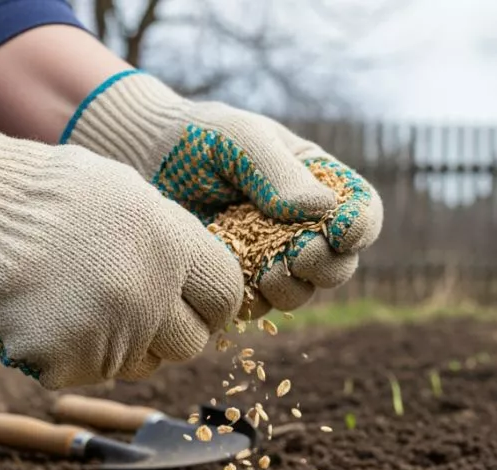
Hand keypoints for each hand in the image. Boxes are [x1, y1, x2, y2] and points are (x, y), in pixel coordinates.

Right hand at [0, 86, 243, 388]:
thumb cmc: (48, 194)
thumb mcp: (129, 195)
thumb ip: (174, 242)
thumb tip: (206, 285)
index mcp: (172, 245)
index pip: (225, 297)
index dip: (212, 302)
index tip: (194, 302)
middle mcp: (148, 294)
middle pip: (191, 342)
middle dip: (170, 332)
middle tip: (134, 308)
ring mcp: (106, 332)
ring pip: (141, 363)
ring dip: (121, 344)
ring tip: (80, 301)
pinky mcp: (65, 363)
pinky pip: (90, 373)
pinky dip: (72, 354)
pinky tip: (47, 316)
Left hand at [61, 70, 382, 317]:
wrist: (135, 159)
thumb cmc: (194, 137)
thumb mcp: (239, 138)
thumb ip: (278, 171)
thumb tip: (322, 211)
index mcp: (316, 184)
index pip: (361, 211)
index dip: (362, 227)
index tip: (343, 231)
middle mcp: (301, 227)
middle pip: (339, 262)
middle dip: (327, 266)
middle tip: (302, 257)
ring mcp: (269, 259)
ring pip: (301, 291)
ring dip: (291, 288)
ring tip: (266, 273)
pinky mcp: (235, 283)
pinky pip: (256, 306)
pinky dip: (252, 301)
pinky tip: (234, 285)